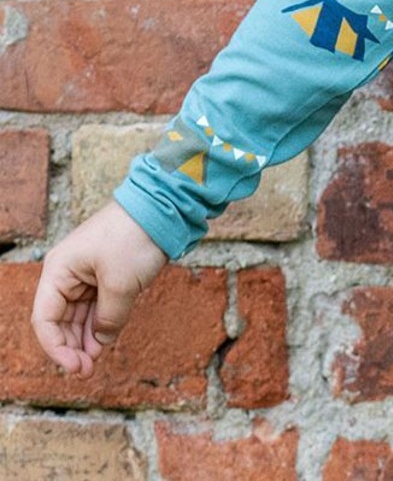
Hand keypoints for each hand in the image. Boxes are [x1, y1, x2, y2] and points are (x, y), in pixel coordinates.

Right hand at [31, 199, 168, 376]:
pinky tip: (104, 342)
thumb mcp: (121, 285)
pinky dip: (100, 323)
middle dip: (72, 346)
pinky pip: (97, 305)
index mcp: (58, 270)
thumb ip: (108, 319)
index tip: (75, 367)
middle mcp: (67, 273)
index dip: (56, 347)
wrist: (164, 206)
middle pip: (60, 320)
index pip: (44, 319)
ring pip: (79, 315)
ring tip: (96, 360)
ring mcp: (87, 273)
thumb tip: (101, 342)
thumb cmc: (135, 237)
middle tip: (88, 370)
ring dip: (86, 338)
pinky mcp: (107, 273)